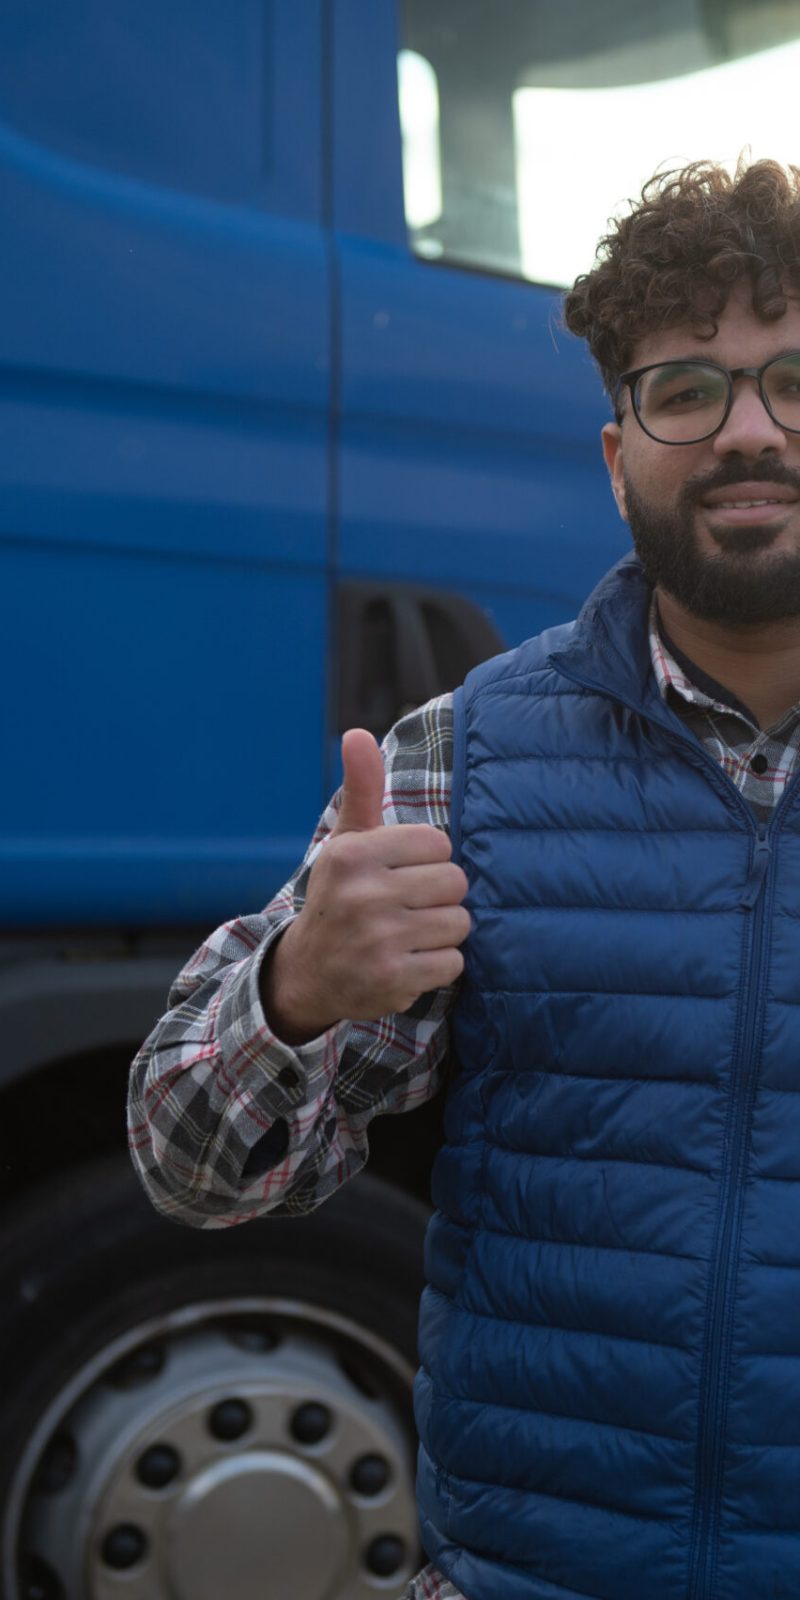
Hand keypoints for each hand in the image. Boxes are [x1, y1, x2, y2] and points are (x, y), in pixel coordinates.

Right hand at [262, 729, 469, 1042]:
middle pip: (454, 883)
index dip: (429, 860)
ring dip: (441, 932)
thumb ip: (362, 789)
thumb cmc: (341, 896)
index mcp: (353, 854)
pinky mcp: (393, 979)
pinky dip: (438, 965)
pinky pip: (454, 963)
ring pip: (459, 923)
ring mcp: (378, 940)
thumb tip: (357, 733)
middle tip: (407, 907)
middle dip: (439, 896)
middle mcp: (363, 895)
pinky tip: (408, 961)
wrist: (308, 972)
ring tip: (408, 934)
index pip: (439, 844)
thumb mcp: (346, 842)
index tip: (401, 873)